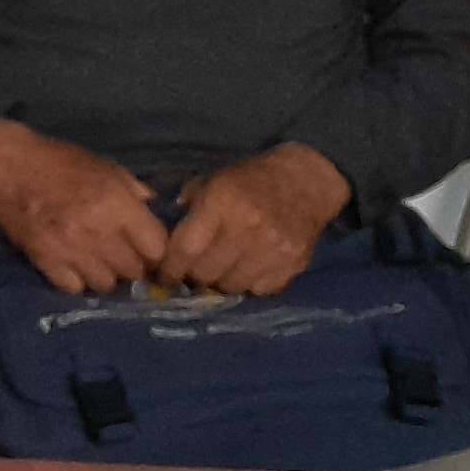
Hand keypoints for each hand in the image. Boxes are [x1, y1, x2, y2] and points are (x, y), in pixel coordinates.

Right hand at [0, 121, 166, 297]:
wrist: (8, 167)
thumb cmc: (60, 162)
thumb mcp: (107, 168)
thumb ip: (135, 194)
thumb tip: (153, 215)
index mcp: (117, 204)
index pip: (156, 248)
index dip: (157, 250)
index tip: (151, 248)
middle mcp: (97, 232)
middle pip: (134, 271)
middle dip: (134, 264)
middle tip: (125, 254)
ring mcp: (70, 250)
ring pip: (106, 284)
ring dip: (107, 275)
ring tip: (99, 261)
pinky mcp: (46, 262)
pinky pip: (74, 288)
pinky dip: (78, 281)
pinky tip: (76, 266)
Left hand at [163, 143, 350, 297]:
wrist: (305, 182)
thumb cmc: (250, 180)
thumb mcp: (213, 181)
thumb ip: (186, 208)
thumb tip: (164, 240)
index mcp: (222, 202)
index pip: (186, 250)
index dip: (169, 268)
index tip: (164, 275)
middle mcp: (248, 228)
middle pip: (206, 274)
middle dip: (195, 275)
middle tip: (194, 269)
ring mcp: (273, 249)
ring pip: (232, 286)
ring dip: (222, 281)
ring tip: (222, 268)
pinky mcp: (292, 265)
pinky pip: (259, 290)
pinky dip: (250, 283)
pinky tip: (248, 268)